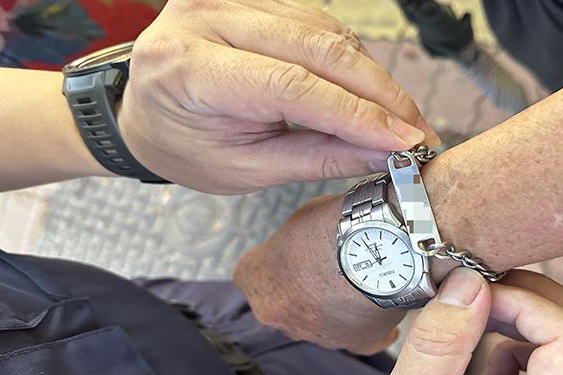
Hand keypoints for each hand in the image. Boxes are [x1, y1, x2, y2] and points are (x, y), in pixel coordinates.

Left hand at [119, 0, 439, 193]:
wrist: (147, 115)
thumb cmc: (185, 147)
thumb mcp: (244, 168)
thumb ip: (316, 157)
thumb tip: (382, 153)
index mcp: (189, 69)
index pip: (291, 85)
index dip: (357, 114)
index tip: (404, 141)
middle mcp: (205, 17)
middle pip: (316, 46)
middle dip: (378, 93)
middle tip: (415, 131)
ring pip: (325, 28)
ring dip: (371, 75)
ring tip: (398, 117)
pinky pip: (317, 18)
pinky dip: (350, 56)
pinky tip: (368, 87)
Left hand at [234, 195, 403, 353]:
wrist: (381, 244)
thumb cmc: (334, 226)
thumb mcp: (300, 218)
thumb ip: (293, 240)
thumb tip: (307, 243)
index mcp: (256, 279)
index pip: (251, 275)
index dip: (274, 262)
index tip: (291, 253)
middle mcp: (277, 314)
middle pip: (283, 304)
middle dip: (300, 289)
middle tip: (325, 266)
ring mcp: (314, 334)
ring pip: (318, 324)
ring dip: (331, 308)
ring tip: (357, 279)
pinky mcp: (354, 342)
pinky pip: (357, 342)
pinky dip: (365, 329)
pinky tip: (376, 320)